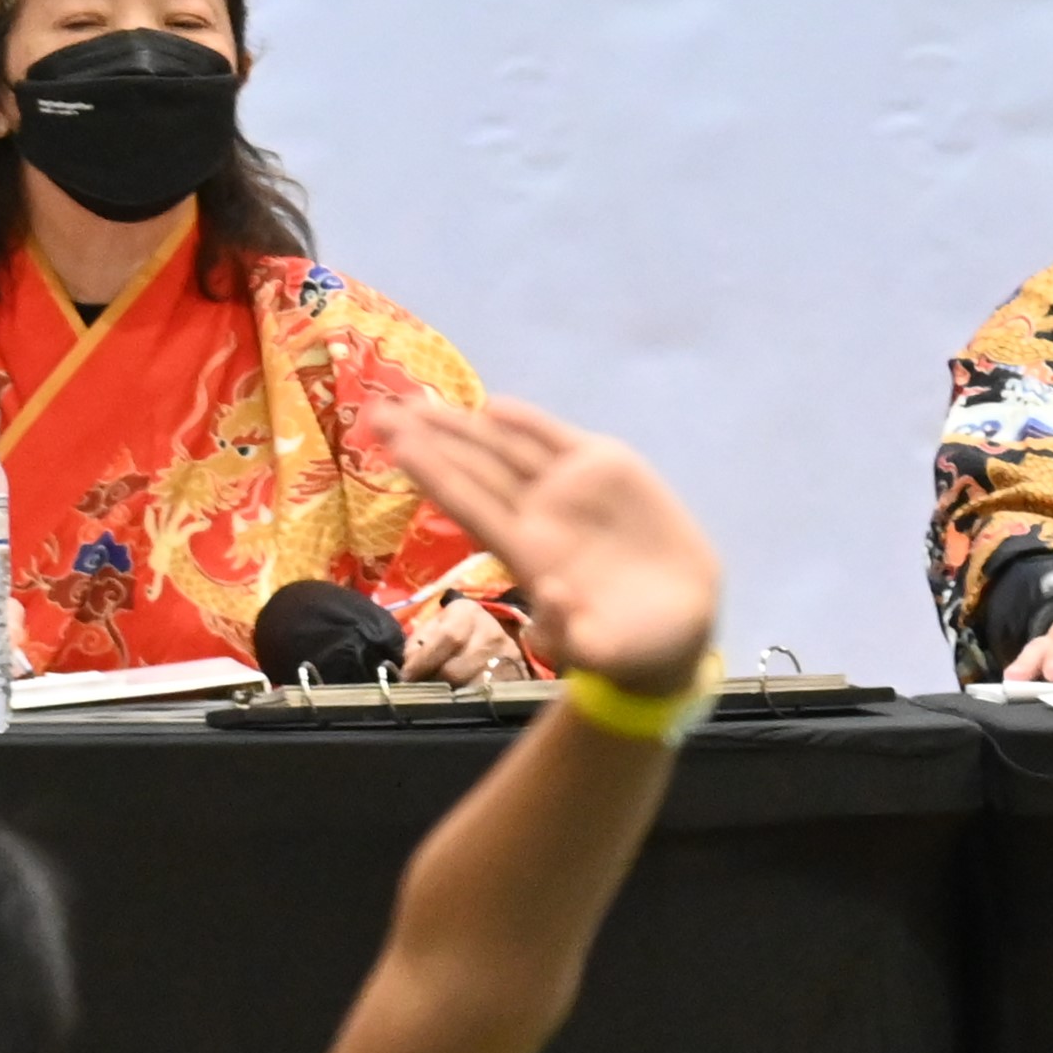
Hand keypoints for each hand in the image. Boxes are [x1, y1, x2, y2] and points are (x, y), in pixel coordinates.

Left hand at [354, 394, 720, 695]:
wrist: (675, 625)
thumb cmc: (630, 646)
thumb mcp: (604, 653)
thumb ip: (575, 634)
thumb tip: (552, 599)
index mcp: (528, 555)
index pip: (469, 506)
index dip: (434, 475)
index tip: (395, 446)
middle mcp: (536, 516)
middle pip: (472, 469)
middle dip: (426, 439)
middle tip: (377, 412)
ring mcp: (567, 490)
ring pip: (504, 448)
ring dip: (460, 424)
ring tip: (413, 399)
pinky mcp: (604, 470)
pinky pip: (555, 439)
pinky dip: (526, 422)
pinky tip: (493, 406)